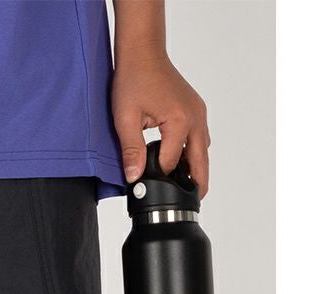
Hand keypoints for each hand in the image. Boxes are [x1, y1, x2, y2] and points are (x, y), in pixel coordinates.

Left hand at [111, 55, 209, 196]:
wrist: (142, 53)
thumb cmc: (133, 79)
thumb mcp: (125, 118)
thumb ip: (131, 151)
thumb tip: (134, 178)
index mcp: (180, 122)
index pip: (172, 164)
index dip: (159, 177)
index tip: (146, 186)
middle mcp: (195, 118)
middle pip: (200, 162)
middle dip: (196, 184)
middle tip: (191, 204)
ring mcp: (198, 113)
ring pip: (203, 150)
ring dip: (195, 168)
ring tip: (184, 186)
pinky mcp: (195, 110)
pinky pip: (199, 138)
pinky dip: (193, 153)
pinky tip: (182, 161)